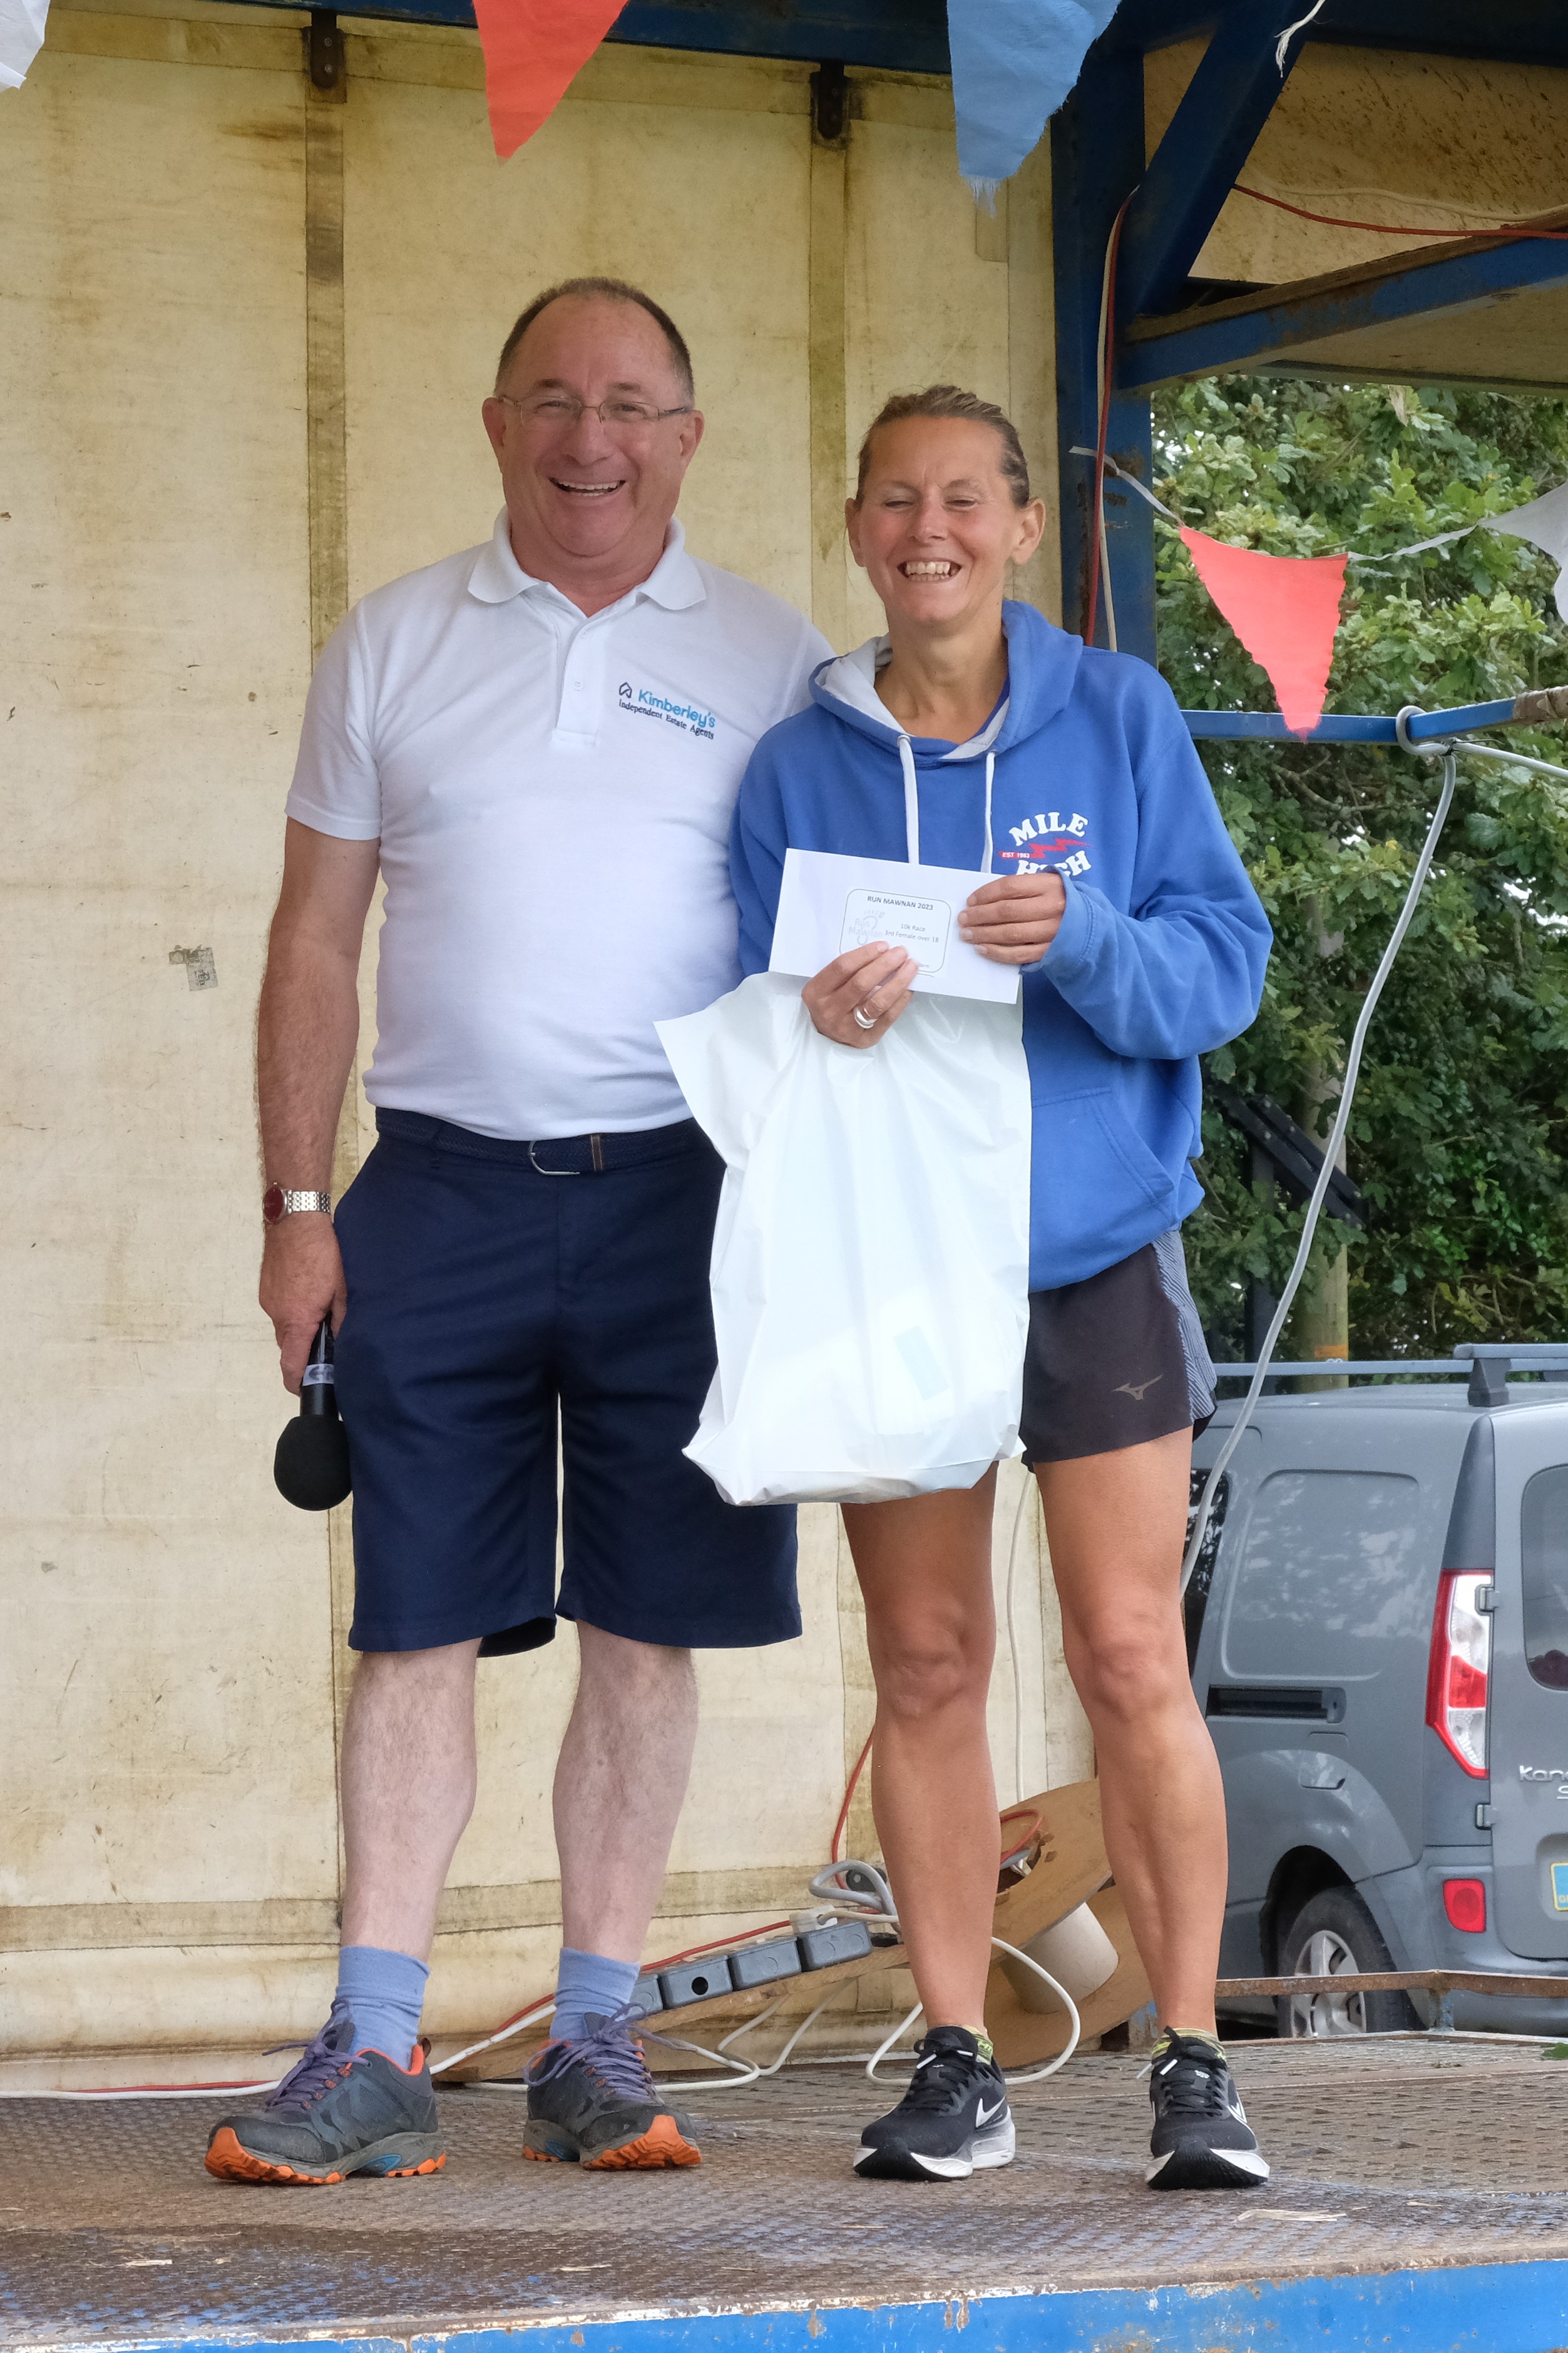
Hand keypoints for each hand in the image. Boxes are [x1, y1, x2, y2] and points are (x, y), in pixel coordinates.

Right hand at [260, 1216, 346, 1393]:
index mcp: (297, 1320)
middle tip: (325, 1345)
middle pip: (288, 1347)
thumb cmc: (323, 1253)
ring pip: (284, 1327)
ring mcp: (269, 1301)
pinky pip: (279, 1309)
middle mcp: (278, 1314)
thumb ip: (343, 1320)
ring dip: (299, 1327)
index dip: (297, 1382)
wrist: (295, 1220)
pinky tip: (308, 1293)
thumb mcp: (343, 1290)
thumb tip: (344, 1343)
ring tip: (319, 1310)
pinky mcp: (266, 1288)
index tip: (305, 1389)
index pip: (291, 1364)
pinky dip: (292, 1309)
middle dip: (304, 1351)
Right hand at [802, 941, 917, 1047]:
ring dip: (898, 981)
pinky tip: (909, 987)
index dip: (865, 954)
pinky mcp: (866, 1037)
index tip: (883, 945)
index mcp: (816, 991)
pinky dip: (901, 999)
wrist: (826, 1039)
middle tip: (901, 952)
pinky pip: (888, 1016)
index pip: (842, 967)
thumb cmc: (829, 1004)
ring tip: (911, 967)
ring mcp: (847, 1026)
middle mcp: (830, 1009)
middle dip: (885, 964)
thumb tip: (881, 953)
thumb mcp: (827, 986)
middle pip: (861, 982)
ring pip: (878, 1001)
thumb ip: (847, 971)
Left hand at [958, 868, 1066, 963]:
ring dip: (984, 935)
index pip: (1010, 887)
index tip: (969, 901)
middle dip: (980, 916)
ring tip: (967, 935)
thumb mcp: (1047, 884)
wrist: (1091, 925)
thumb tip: (984, 898)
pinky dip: (997, 952)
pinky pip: (1019, 954)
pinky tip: (982, 949)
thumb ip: (1022, 888)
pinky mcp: (1050, 951)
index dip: (985, 894)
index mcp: (1049, 885)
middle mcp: (1052, 907)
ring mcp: (1052, 931)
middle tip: (963, 920)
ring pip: (1011, 934)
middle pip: (1007, 911)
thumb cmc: (1060, 900)